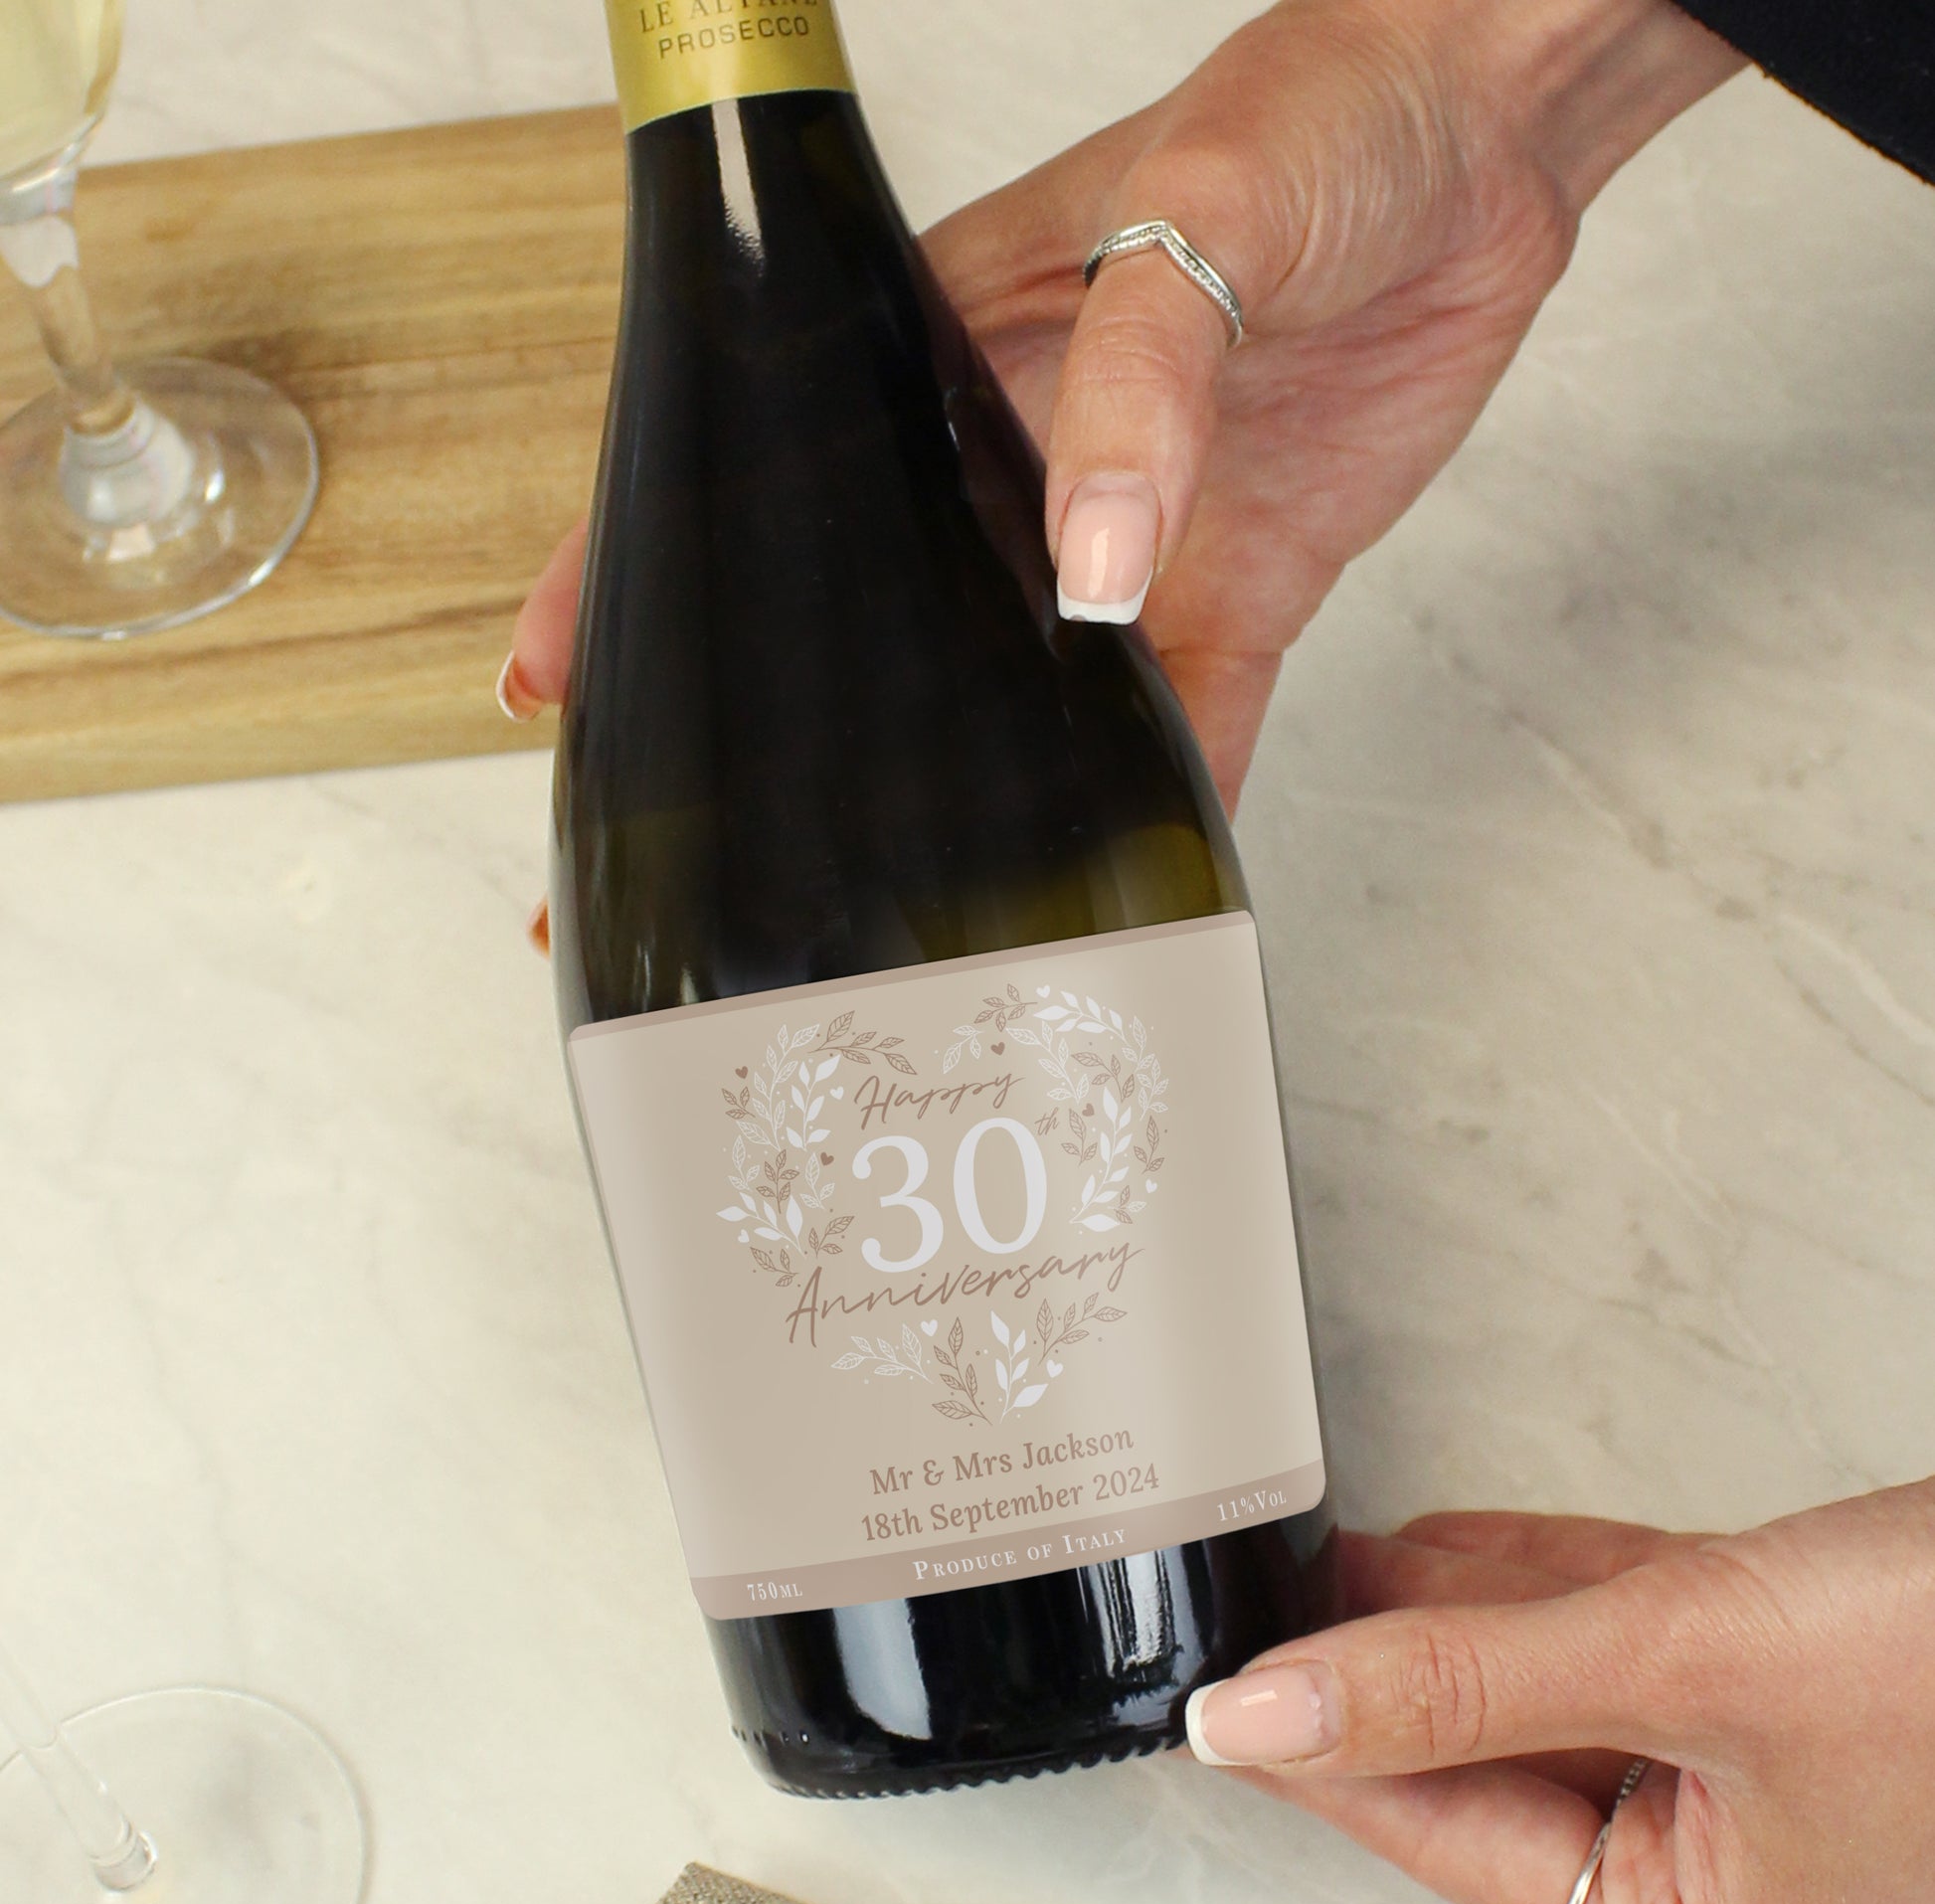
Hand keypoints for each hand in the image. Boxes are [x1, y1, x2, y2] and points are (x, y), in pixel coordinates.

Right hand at [502, 0, 1738, 805]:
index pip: (757, 470)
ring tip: (869, 923)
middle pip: (864, 631)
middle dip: (774, 747)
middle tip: (691, 871)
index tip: (553, 686)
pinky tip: (1109, 900)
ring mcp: (1120, 543)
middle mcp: (1014, 470)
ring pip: (1007, 711)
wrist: (1487, 133)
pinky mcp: (1231, 590)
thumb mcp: (1201, 203)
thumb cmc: (1323, 106)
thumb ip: (1137, 382)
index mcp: (945, 352)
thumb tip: (1088, 570)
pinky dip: (1156, 815)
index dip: (640, 576)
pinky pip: (1182, 727)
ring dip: (947, 815)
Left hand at [1184, 1483, 1934, 1903]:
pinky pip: (1612, 1634)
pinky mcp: (1765, 1674)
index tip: (1215, 1690)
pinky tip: (1439, 1553)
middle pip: (1483, 1752)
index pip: (1435, 1827)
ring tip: (1323, 1557)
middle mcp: (1709, 1870)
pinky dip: (1529, 1586)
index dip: (1315, 1747)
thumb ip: (1464, 1684)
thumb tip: (1269, 1714)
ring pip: (1540, 1682)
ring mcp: (1737, 1767)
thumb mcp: (1685, 1666)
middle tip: (1261, 1595)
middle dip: (1372, 1666)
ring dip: (1437, 1615)